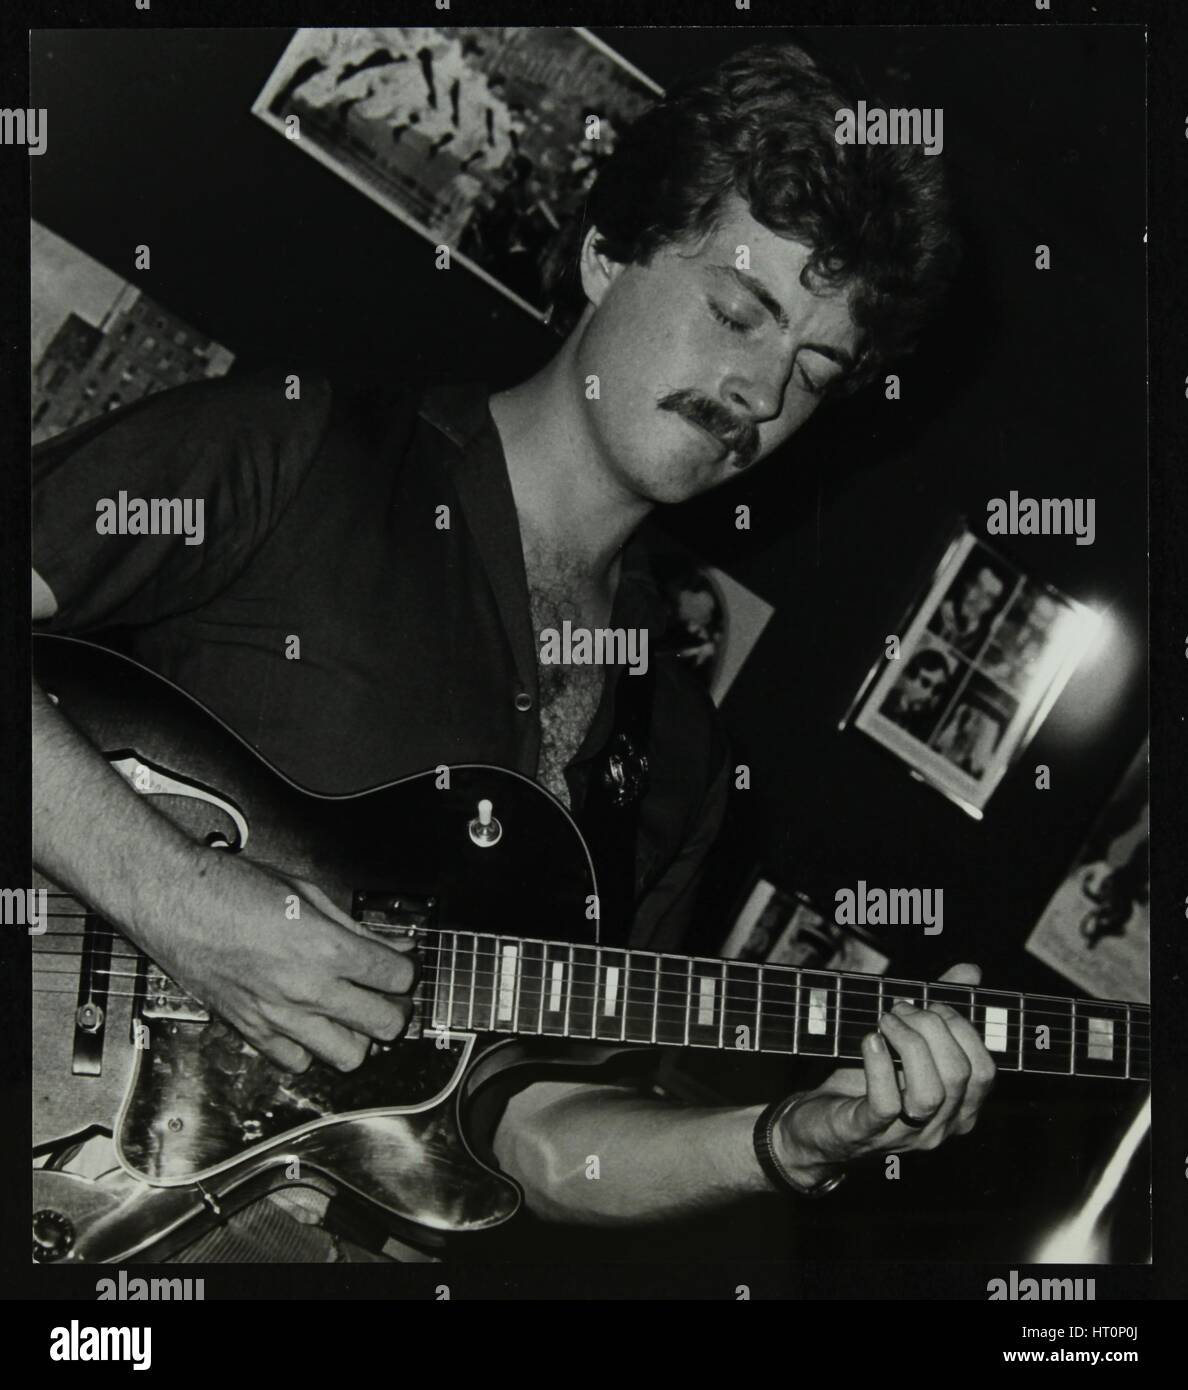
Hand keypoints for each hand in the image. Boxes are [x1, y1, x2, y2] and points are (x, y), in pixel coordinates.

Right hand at [133, 846, 416, 1073]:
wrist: (173, 900)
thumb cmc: (231, 888)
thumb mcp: (308, 893)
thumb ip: (357, 928)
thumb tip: (395, 944)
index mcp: (326, 947)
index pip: (397, 977)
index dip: (405, 970)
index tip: (399, 965)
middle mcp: (306, 989)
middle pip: (385, 1024)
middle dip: (394, 1007)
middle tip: (385, 993)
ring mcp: (278, 1016)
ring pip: (349, 1056)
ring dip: (359, 1035)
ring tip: (352, 1012)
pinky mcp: (251, 1031)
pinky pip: (298, 1062)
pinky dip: (311, 1048)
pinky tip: (310, 1023)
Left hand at [774, 963, 995, 1179]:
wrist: (819, 1127)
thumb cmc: (867, 1083)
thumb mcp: (907, 1046)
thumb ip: (941, 1011)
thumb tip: (971, 971)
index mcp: (958, 1109)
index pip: (984, 1070)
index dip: (963, 1029)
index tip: (931, 1003)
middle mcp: (939, 1127)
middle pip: (959, 1075)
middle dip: (933, 1027)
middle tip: (900, 1007)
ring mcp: (904, 1135)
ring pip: (930, 1093)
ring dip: (909, 1044)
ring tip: (886, 1020)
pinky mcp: (865, 1132)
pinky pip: (885, 1104)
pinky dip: (879, 1065)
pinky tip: (870, 1040)